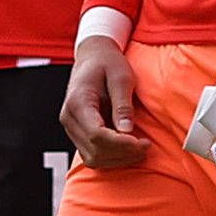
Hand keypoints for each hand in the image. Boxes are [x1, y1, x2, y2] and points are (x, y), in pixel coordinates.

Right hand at [60, 37, 143, 166]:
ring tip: (140, 149)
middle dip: (123, 153)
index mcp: (77, 102)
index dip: (122, 144)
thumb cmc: (108, 63)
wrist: (93, 56)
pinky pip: (92, 155)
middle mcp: (68, 118)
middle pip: (94, 150)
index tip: (144, 142)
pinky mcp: (77, 133)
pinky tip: (129, 148)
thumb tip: (127, 131)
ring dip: (118, 159)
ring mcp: (70, 127)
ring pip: (92, 158)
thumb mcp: (121, 77)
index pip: (97, 135)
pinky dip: (112, 157)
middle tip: (146, 145)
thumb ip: (123, 105)